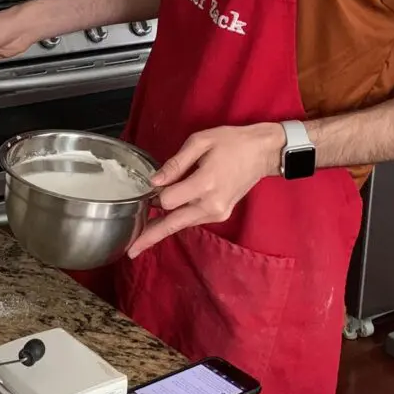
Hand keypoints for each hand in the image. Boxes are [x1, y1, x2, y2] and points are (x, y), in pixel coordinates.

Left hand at [127, 123, 284, 257]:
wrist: (261, 152)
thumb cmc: (231, 142)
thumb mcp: (200, 142)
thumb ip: (175, 163)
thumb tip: (154, 182)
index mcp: (205, 184)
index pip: (168, 201)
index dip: (154, 194)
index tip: (148, 187)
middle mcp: (211, 205)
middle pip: (172, 224)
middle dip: (150, 236)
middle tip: (131, 250)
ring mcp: (217, 213)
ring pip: (181, 224)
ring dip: (162, 225)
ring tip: (142, 231)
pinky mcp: (220, 215)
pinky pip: (191, 219)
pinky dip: (177, 218)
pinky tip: (164, 216)